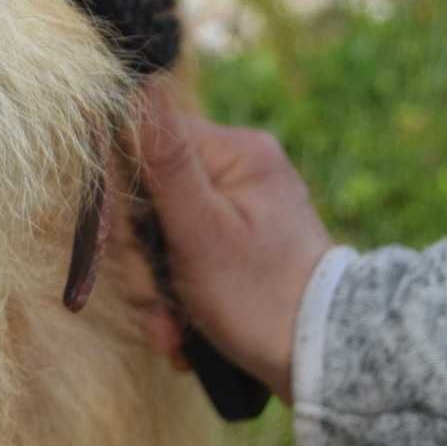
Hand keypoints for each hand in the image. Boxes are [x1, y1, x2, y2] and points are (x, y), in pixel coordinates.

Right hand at [134, 81, 333, 401]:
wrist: (324, 361)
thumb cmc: (261, 295)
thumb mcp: (202, 230)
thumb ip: (166, 160)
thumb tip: (141, 84)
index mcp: (235, 154)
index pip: (146, 144)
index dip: (122, 195)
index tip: (126, 241)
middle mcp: (238, 172)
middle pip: (149, 200)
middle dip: (144, 262)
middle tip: (159, 302)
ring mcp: (237, 211)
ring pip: (161, 240)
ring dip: (157, 292)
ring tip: (174, 330)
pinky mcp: (235, 247)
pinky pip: (183, 263)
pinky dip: (176, 302)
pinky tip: (184, 333)